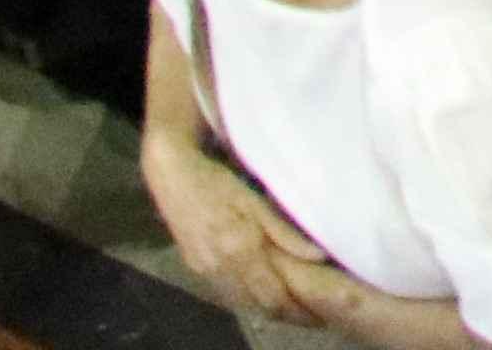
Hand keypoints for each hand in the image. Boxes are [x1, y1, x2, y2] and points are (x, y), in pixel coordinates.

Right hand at [145, 147, 306, 318]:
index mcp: (240, 251)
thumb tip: (318, 256)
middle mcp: (221, 268)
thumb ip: (285, 233)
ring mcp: (205, 272)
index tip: (318, 312)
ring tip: (290, 305)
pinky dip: (246, 297)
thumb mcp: (256, 203)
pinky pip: (226, 293)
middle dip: (285, 312)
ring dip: (265, 306)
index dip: (295, 309)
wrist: (174, 179)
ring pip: (242, 302)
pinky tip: (260, 290)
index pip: (272, 296)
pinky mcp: (196, 269)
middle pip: (258, 304)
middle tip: (310, 312)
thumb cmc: (219, 184)